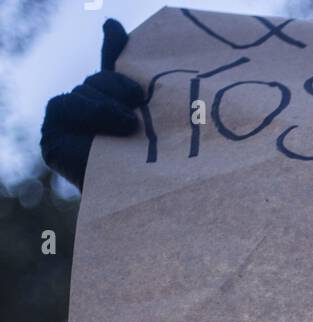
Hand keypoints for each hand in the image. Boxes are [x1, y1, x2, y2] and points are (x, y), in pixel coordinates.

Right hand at [39, 18, 143, 190]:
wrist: (147, 204)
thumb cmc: (158, 168)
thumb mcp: (152, 118)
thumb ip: (133, 77)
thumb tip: (110, 23)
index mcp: (115, 112)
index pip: (111, 73)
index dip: (112, 48)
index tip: (114, 28)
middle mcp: (90, 117)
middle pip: (99, 80)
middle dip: (118, 86)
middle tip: (138, 102)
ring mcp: (68, 128)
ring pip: (83, 90)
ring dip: (106, 105)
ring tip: (130, 126)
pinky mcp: (52, 142)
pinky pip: (65, 107)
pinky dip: (89, 113)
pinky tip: (112, 125)